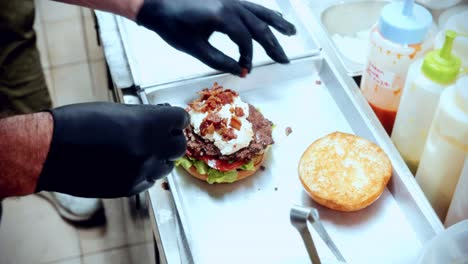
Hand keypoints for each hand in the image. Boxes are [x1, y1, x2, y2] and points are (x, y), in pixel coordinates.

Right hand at [35, 102, 188, 197]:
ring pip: (167, 166)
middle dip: (172, 138)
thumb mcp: (115, 110)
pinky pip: (150, 181)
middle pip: (179, 146)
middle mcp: (149, 149)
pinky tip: (132, 163)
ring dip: (160, 156)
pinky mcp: (129, 188)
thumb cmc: (77, 123)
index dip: (175, 118)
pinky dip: (146, 172)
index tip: (170, 118)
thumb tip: (162, 119)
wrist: (48, 151)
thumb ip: (144, 117)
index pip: (180, 120)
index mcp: (148, 124)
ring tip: (144, 149)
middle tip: (161, 134)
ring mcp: (140, 171)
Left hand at [136, 0, 295, 75]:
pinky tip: (272, 19)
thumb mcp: (195, 48)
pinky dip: (263, 14)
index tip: (245, 70)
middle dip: (273, 45)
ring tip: (291, 33)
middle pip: (259, 26)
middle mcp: (231, 5)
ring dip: (276, 24)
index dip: (248, 58)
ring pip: (259, 13)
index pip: (245, 40)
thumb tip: (240, 70)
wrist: (157, 4)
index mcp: (223, 16)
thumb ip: (220, 60)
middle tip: (284, 60)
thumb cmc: (172, 26)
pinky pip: (251, 7)